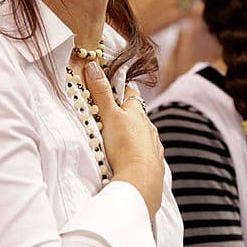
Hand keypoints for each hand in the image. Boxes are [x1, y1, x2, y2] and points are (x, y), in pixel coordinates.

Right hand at [85, 61, 164, 216]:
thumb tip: (93, 65)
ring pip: (142, 132)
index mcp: (137, 112)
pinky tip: (131, 155)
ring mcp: (153, 144)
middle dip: (125, 112)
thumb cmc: (125, 146)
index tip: (111, 85)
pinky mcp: (154, 162)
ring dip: (132, 132)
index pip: (130, 92)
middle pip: (136, 113)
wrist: (141, 180)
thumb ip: (101, 93)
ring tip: (118, 138)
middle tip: (109, 114)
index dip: (120, 87)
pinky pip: (146, 151)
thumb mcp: (109, 116)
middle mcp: (148, 125)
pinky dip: (138, 150)